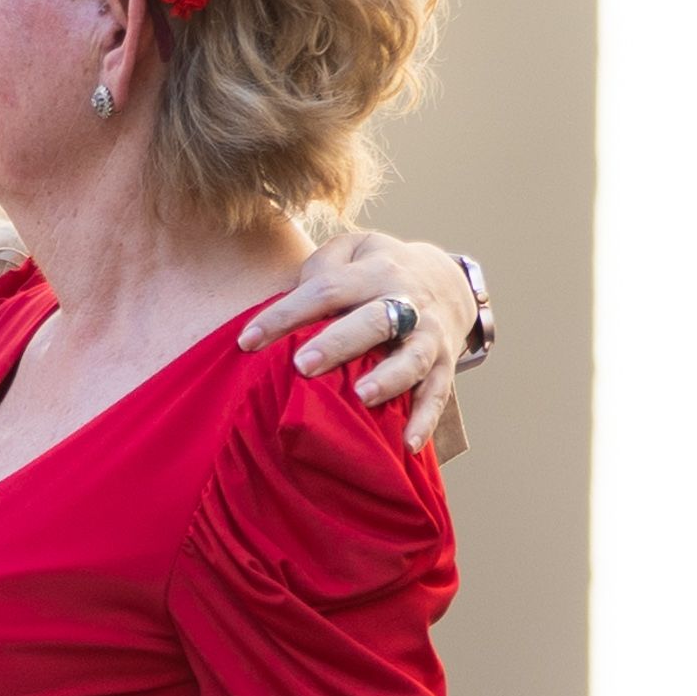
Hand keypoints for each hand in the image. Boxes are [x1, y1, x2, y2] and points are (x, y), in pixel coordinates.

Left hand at [236, 232, 479, 450]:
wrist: (449, 281)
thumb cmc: (377, 270)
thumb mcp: (353, 250)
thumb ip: (322, 267)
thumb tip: (291, 300)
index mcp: (374, 271)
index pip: (325, 290)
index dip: (285, 314)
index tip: (247, 341)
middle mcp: (406, 300)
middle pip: (373, 320)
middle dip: (339, 343)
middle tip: (303, 366)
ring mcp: (430, 334)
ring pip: (413, 357)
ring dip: (389, 378)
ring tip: (362, 397)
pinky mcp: (446, 363)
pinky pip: (437, 393)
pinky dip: (424, 419)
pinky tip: (406, 445)